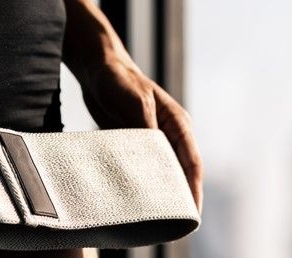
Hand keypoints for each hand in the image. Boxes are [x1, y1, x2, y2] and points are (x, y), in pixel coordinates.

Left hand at [77, 48, 203, 214]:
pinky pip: (140, 168)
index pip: (192, 163)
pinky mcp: (134, 142)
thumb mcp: (135, 102)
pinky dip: (139, 183)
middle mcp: (169, 134)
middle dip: (178, 197)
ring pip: (159, 173)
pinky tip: (132, 199)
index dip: (193, 190)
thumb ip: (146, 128)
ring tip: (154, 218)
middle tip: (174, 224)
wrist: (98, 67)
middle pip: (179, 172)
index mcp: (178, 124)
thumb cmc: (119, 79)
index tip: (192, 213)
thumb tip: (153, 158)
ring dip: (158, 193)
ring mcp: (152, 139)